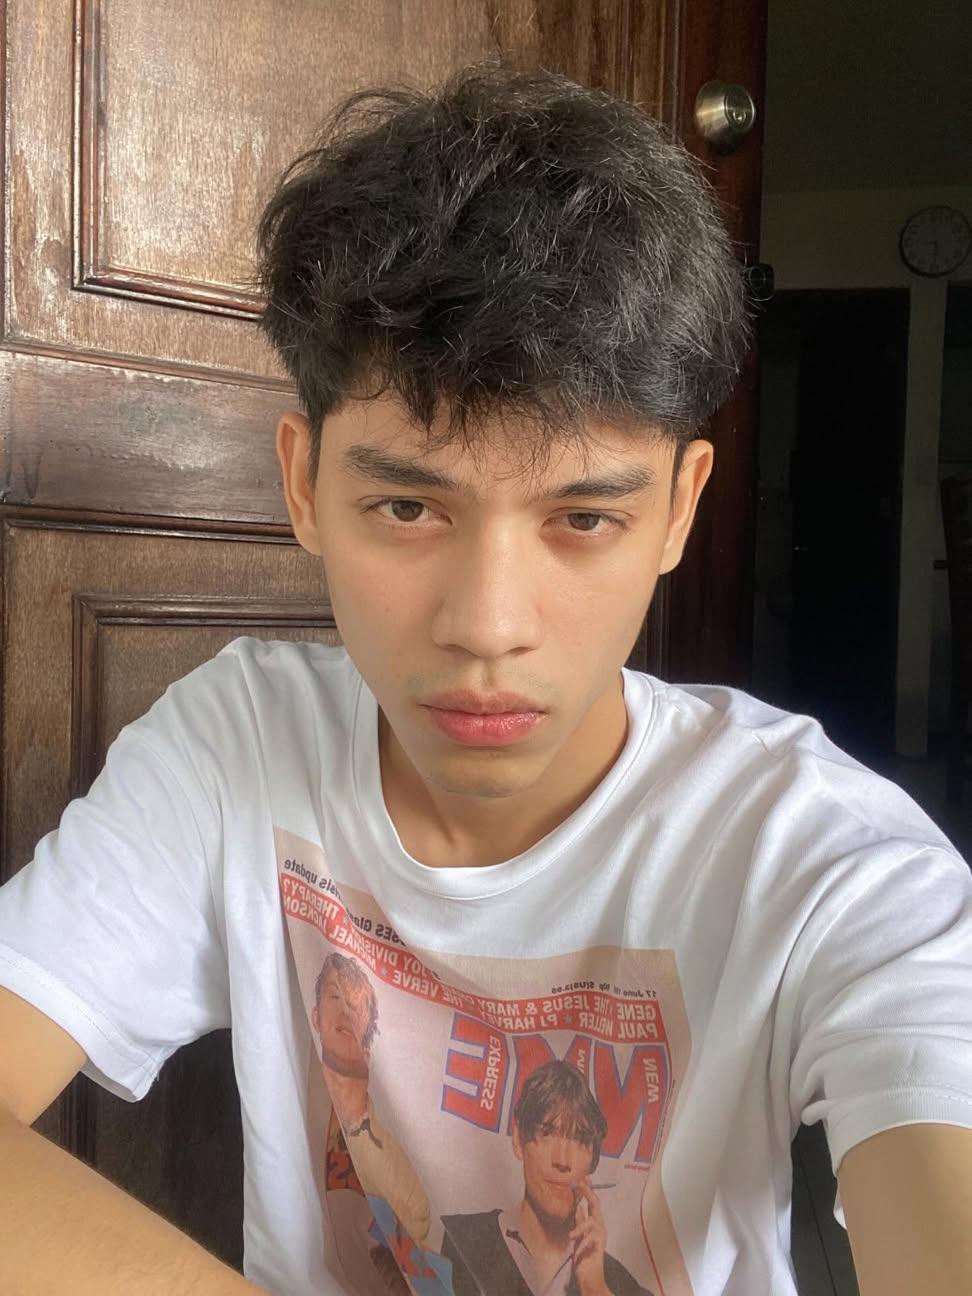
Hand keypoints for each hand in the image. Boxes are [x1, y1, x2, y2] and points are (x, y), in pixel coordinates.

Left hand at [569, 1177, 610, 1295]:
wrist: (590, 1276)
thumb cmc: (584, 1257)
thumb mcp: (579, 1236)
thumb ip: (580, 1223)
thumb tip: (579, 1207)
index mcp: (595, 1223)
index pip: (592, 1202)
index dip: (588, 1189)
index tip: (583, 1177)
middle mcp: (600, 1227)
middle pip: (596, 1205)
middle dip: (588, 1193)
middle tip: (579, 1183)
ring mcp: (600, 1237)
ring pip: (591, 1224)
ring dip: (579, 1229)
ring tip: (571, 1237)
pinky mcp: (599, 1248)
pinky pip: (590, 1241)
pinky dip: (582, 1246)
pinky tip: (577, 1253)